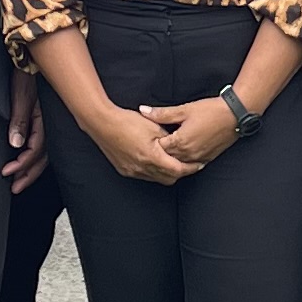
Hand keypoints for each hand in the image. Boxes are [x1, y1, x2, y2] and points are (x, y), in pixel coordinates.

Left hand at [4, 69, 46, 191]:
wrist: (37, 53)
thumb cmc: (27, 71)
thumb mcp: (21, 95)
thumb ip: (19, 120)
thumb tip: (15, 145)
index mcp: (45, 119)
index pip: (35, 150)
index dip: (21, 164)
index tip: (6, 173)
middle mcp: (50, 123)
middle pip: (43, 156)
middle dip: (28, 174)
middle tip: (15, 187)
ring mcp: (50, 121)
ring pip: (45, 151)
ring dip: (32, 167)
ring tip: (20, 180)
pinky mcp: (46, 118)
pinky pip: (44, 141)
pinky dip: (36, 154)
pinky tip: (30, 159)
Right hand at [103, 98, 221, 181]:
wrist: (102, 123)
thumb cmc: (126, 121)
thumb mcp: (153, 126)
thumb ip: (168, 139)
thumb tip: (178, 145)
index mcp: (152, 157)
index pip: (178, 170)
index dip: (191, 168)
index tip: (198, 163)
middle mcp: (142, 168)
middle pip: (169, 178)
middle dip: (180, 173)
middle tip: (188, 163)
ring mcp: (133, 171)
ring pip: (156, 179)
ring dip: (166, 173)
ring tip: (171, 161)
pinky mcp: (125, 170)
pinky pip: (144, 176)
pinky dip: (153, 171)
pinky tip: (154, 161)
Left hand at [137, 94, 244, 172]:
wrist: (235, 115)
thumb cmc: (211, 110)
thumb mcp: (184, 110)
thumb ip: (162, 113)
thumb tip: (143, 111)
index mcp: (180, 142)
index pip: (158, 148)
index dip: (151, 143)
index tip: (144, 139)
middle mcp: (188, 154)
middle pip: (167, 159)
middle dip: (158, 154)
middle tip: (149, 149)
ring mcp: (198, 158)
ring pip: (178, 165)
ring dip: (171, 160)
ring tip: (163, 154)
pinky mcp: (207, 159)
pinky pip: (191, 166)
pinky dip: (184, 163)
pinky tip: (180, 157)